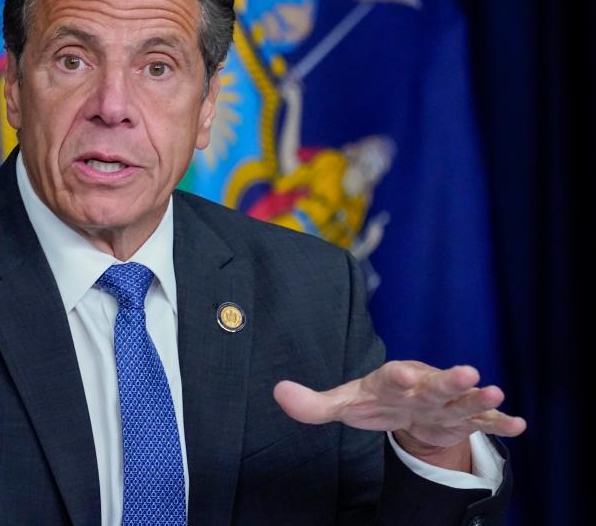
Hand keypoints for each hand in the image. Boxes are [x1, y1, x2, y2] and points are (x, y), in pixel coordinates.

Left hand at [273, 361, 526, 469]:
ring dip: (479, 397)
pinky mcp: (461, 420)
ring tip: (496, 391)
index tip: (404, 373)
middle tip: (468, 371)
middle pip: (436, 384)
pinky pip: (483, 422)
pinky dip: (500, 423)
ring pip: (463, 400)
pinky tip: (519, 426)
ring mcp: (444, 403)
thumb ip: (312, 403)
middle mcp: (422, 387)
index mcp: (391, 380)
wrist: (403, 407)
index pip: (392, 378)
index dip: (398, 376)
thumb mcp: (343, 404)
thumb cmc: (373, 400)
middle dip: (451, 379)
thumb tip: (277, 393)